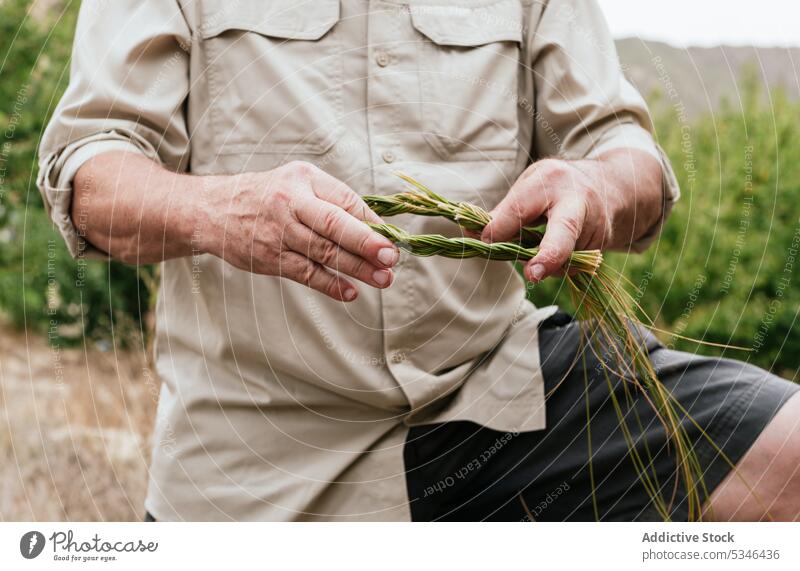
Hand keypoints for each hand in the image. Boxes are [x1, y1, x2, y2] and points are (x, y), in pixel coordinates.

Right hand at [198, 161, 397, 301]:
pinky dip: (329, 285)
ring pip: (323, 252)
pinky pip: (305, 273)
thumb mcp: (300, 182)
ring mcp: (278, 233)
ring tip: (383, 279)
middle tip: (391, 257)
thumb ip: (335, 200)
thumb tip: (378, 227)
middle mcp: (290, 204)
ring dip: (356, 268)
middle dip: (366, 243)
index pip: (345, 200)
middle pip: (334, 225)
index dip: (371, 222)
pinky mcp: (270, 258)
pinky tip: (350, 292)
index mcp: (303, 180)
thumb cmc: (269, 195)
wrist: (213, 210)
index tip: (393, 238)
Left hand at [480, 149, 662, 281]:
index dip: (499, 228)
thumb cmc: (558, 186)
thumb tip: (469, 234)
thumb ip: (504, 212)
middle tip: (533, 273)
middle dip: (549, 254)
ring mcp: (594, 225)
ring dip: (544, 264)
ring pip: (563, 259)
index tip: (483, 240)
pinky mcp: (602, 245)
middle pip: (565, 230)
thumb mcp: (530, 187)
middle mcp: (576, 200)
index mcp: (551, 179)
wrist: (613, 187)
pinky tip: (558, 251)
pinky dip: (557, 264)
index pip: (520, 208)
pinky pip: (571, 265)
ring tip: (539, 252)